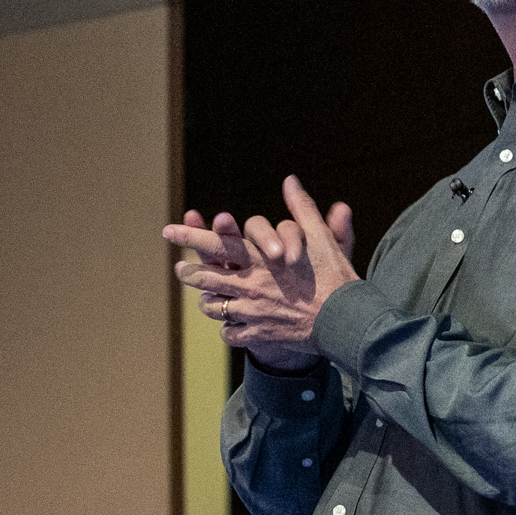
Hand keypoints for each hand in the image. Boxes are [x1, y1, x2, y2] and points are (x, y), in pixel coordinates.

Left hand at [164, 174, 359, 370]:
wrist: (346, 321)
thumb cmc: (334, 276)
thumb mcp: (321, 237)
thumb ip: (302, 208)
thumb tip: (291, 180)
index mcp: (260, 259)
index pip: (217, 244)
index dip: (190, 235)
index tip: (170, 229)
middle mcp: (250, 285)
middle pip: (206, 277)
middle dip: (189, 271)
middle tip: (180, 267)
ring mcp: (251, 312)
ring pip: (214, 307)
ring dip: (206, 301)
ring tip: (202, 298)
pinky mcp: (258, 334)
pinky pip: (231, 333)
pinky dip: (228, 328)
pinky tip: (230, 324)